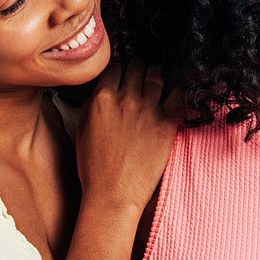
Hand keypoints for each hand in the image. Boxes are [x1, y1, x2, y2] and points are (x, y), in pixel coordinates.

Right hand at [73, 63, 181, 218]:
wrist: (114, 194)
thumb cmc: (94, 168)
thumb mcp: (82, 130)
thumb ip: (92, 104)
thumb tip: (102, 88)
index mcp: (101, 99)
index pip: (114, 66)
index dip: (120, 67)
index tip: (124, 70)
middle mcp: (125, 99)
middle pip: (137, 65)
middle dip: (139, 65)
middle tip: (143, 69)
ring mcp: (148, 109)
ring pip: (156, 74)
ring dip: (157, 72)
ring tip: (158, 74)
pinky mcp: (168, 121)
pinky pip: (177, 93)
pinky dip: (176, 87)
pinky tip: (173, 91)